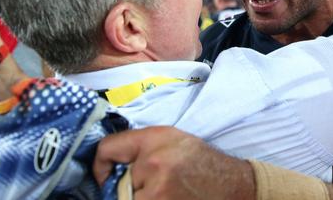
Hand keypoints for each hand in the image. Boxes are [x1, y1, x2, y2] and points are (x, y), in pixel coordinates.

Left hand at [93, 126, 254, 199]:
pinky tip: (167, 196)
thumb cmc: (199, 162)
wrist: (231, 184)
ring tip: (163, 192)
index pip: (107, 149)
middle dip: (126, 188)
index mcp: (155, 139)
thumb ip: (138, 148)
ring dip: (139, 198)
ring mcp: (159, 191)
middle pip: (115, 183)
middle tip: (149, 186)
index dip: (100, 166)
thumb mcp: (169, 139)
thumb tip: (105, 168)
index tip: (105, 177)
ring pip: (127, 199)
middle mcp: (155, 163)